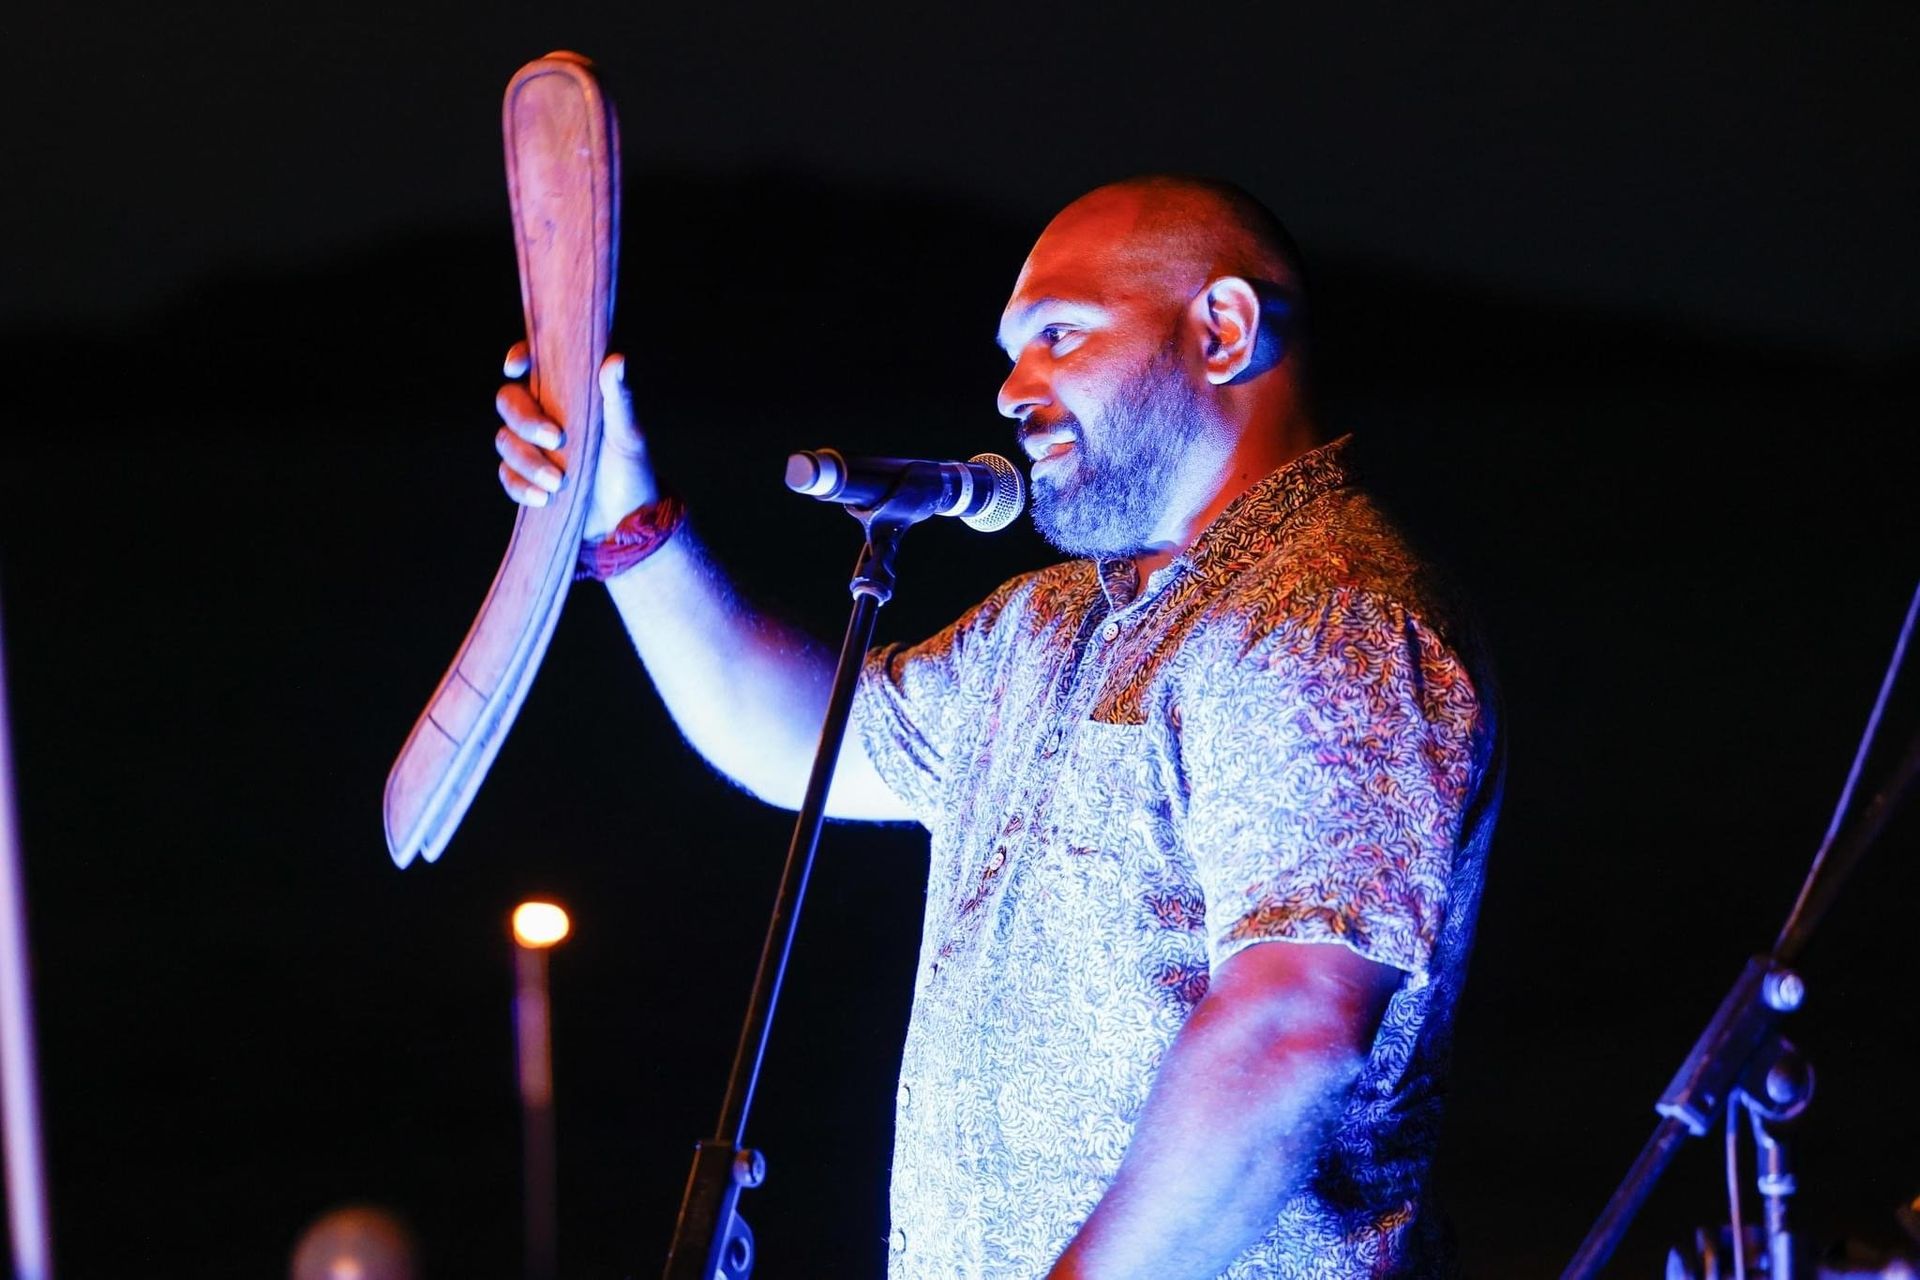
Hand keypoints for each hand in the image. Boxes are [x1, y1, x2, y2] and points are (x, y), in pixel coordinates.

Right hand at [494, 342, 658, 538]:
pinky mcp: (525, 478)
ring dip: (528, 461)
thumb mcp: (627, 434)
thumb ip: (618, 399)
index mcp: (566, 394)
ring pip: (505, 441)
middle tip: (556, 439)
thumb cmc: (630, 469)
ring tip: (558, 482)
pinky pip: (508, 477)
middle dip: (526, 420)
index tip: (515, 367)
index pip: (533, 365)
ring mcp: (531, 447)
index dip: (518, 358)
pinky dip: (522, 486)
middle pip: (508, 401)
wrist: (625, 520)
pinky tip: (544, 498)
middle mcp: (543, 415)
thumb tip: (616, 360)